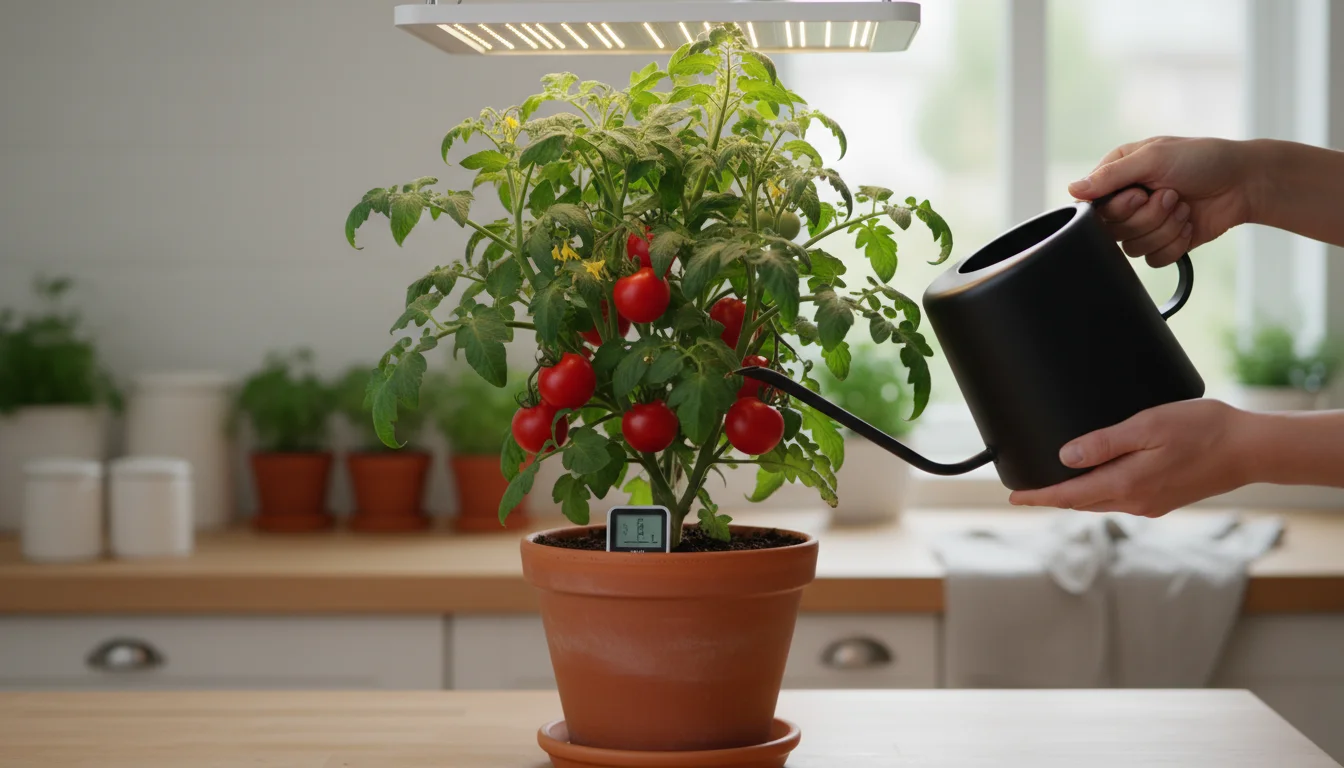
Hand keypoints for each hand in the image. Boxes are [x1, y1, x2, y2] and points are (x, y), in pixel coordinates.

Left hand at [1008, 400, 1252, 516]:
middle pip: (1081, 502)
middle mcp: (1136, 502)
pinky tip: (1097, 478)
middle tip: (1027, 489)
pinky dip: (1100, 491)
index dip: (1038, 496)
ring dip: (1076, 495)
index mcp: (1127, 485)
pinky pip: (1120, 499)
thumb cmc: (1203, 430)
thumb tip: (1065, 457)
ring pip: (1101, 502)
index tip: (1014, 496)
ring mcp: (1151, 504)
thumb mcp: (1147, 426)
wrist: (1250, 449)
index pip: (1069, 497)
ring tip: (1055, 483)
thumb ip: (1104, 443)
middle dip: (1053, 496)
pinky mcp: (1164, 500)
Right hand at [1068, 137, 1257, 266]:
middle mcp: (1126, 201)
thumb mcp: (1153, 158)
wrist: (1244, 183)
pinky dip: (1175, 244)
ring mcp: (1144, 224)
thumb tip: (1072, 190)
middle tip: (1171, 194)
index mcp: (1117, 176)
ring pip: (1132, 248)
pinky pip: (1153, 260)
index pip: (1093, 206)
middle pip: (1112, 230)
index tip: (1141, 193)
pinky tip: (1189, 225)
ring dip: (1164, 228)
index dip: (1118, 207)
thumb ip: (1110, 176)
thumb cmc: (1202, 159)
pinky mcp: (1163, 243)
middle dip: (1148, 216)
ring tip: (1183, 207)